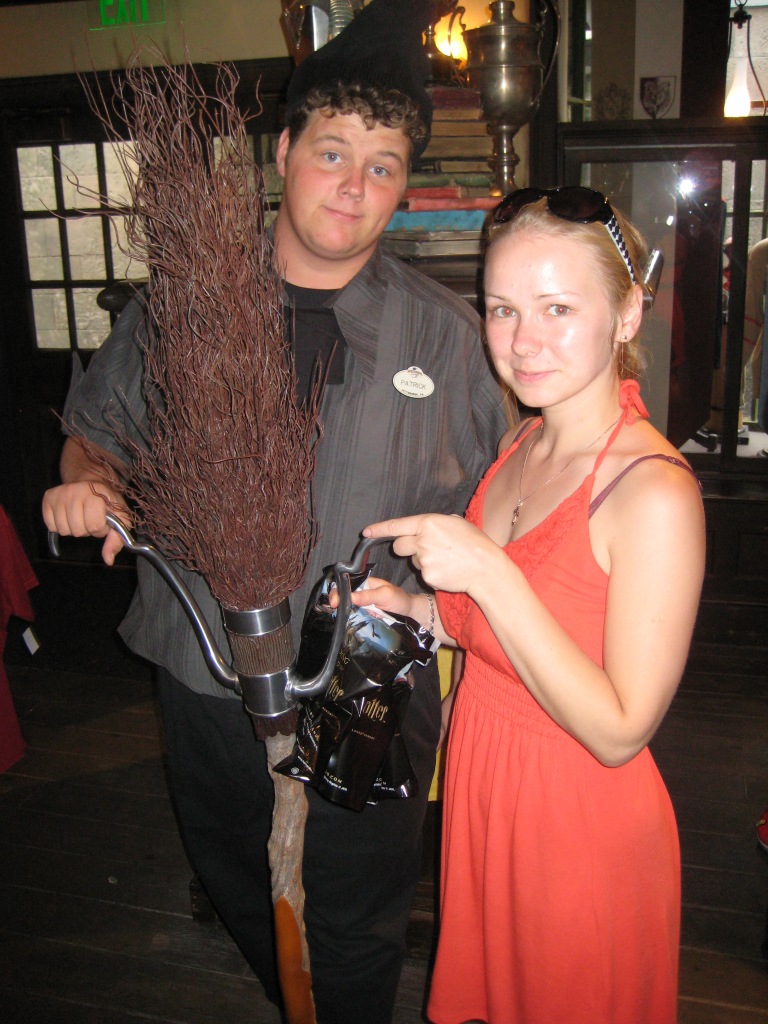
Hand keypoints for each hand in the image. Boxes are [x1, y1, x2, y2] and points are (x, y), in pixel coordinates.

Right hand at [42, 480, 128, 565]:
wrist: (91, 482)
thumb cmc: (107, 502)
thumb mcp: (120, 518)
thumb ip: (117, 540)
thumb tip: (108, 560)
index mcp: (96, 494)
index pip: (94, 525)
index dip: (99, 529)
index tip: (102, 521)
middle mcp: (75, 490)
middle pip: (77, 530)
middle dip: (86, 530)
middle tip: (90, 518)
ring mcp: (60, 493)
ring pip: (63, 530)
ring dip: (73, 529)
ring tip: (80, 517)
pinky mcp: (48, 497)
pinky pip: (51, 525)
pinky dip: (60, 526)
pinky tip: (68, 516)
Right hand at [330, 576, 422, 622]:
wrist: (409, 613)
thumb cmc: (399, 599)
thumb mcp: (385, 595)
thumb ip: (368, 595)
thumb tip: (350, 597)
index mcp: (365, 583)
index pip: (346, 584)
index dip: (338, 591)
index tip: (334, 601)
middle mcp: (361, 593)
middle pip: (343, 595)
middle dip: (336, 601)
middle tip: (334, 609)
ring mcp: (361, 605)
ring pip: (346, 606)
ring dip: (341, 611)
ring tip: (337, 615)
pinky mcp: (363, 615)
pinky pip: (352, 616)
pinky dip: (347, 618)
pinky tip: (343, 621)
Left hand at [363, 514, 494, 595]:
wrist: (486, 568)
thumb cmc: (475, 543)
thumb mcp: (456, 523)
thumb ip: (435, 524)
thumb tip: (423, 527)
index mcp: (428, 523)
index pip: (396, 525)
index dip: (379, 529)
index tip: (366, 532)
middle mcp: (422, 540)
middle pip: (398, 546)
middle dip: (405, 548)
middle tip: (424, 549)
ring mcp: (423, 560)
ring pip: (413, 561)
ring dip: (423, 560)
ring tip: (446, 560)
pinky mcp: (427, 576)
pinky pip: (423, 574)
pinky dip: (432, 573)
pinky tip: (447, 571)